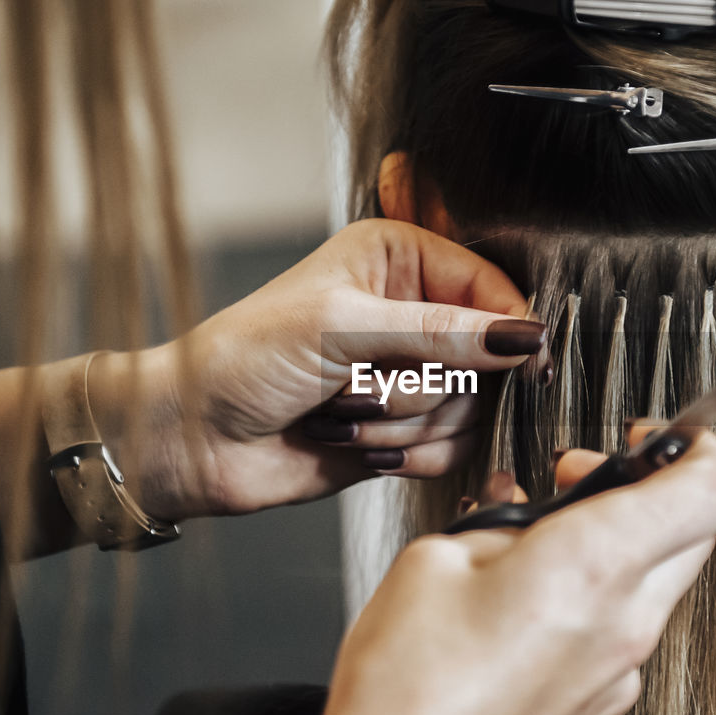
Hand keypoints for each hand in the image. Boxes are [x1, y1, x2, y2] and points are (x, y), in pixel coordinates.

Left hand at [88, 219, 545, 519]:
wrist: (196, 439)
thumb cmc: (246, 360)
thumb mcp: (342, 327)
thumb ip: (439, 330)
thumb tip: (519, 334)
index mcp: (399, 259)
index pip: (491, 286)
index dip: (506, 327)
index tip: (519, 360)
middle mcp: (412, 312)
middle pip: (487, 357)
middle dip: (426, 383)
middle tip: (364, 383)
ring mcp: (410, 373)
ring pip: (470, 409)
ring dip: (403, 422)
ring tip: (343, 411)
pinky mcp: (405, 428)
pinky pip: (452, 449)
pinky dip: (407, 454)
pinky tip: (356, 442)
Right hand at [301, 426, 715, 714]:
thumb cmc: (406, 690)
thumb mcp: (437, 558)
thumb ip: (506, 521)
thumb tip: (533, 512)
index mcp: (591, 566)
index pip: (713, 488)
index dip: (698, 444)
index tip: (653, 436)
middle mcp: (625, 622)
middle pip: (698, 530)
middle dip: (649, 486)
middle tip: (580, 477)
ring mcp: (621, 670)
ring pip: (662, 576)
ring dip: (621, 539)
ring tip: (541, 536)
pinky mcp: (603, 702)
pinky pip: (628, 624)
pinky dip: (600, 590)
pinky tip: (533, 590)